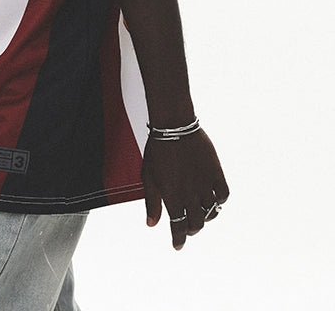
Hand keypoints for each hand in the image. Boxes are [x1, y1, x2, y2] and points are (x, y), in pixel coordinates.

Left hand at [142, 129, 228, 249]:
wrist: (173, 125)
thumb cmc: (157, 149)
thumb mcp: (148, 176)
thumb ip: (151, 202)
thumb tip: (151, 224)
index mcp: (172, 197)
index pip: (178, 228)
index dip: (178, 239)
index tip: (177, 245)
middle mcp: (190, 194)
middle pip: (196, 223)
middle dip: (191, 229)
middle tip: (187, 226)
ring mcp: (204, 184)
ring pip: (211, 212)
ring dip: (205, 216)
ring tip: (200, 211)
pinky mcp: (216, 173)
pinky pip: (223, 195)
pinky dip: (220, 201)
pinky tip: (213, 197)